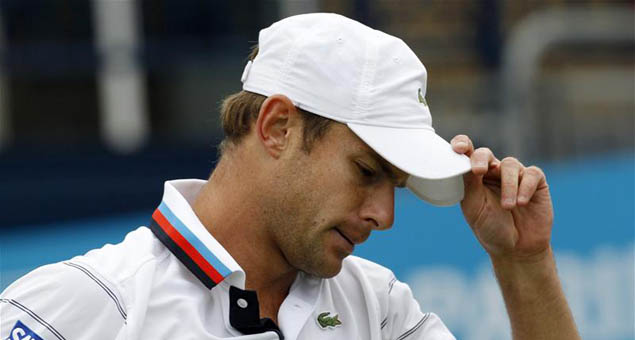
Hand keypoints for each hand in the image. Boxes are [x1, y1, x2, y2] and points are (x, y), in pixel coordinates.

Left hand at [451, 135, 552, 260]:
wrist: (516, 249)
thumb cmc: (491, 228)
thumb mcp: (475, 208)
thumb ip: (470, 184)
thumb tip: (465, 160)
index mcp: (474, 177)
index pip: (467, 154)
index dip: (462, 144)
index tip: (458, 147)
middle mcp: (494, 172)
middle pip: (486, 154)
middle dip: (482, 159)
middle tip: (479, 172)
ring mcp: (515, 176)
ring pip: (510, 165)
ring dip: (508, 185)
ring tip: (508, 206)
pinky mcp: (536, 182)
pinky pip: (532, 174)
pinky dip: (526, 187)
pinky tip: (522, 203)